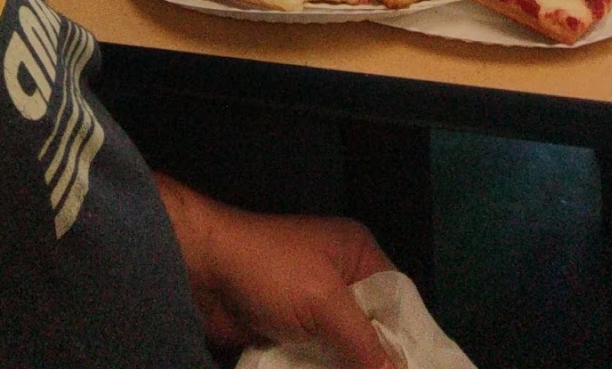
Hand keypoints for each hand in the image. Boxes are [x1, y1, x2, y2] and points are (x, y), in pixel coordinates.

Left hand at [155, 176, 402, 367]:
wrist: (201, 271)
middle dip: (377, 363)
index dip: (410, 341)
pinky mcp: (292, 330)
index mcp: (357, 254)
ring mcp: (315, 306)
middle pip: (374, 331)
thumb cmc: (269, 272)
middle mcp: (342, 278)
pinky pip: (321, 359)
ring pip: (347, 351)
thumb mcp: (324, 303)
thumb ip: (365, 344)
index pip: (399, 302)